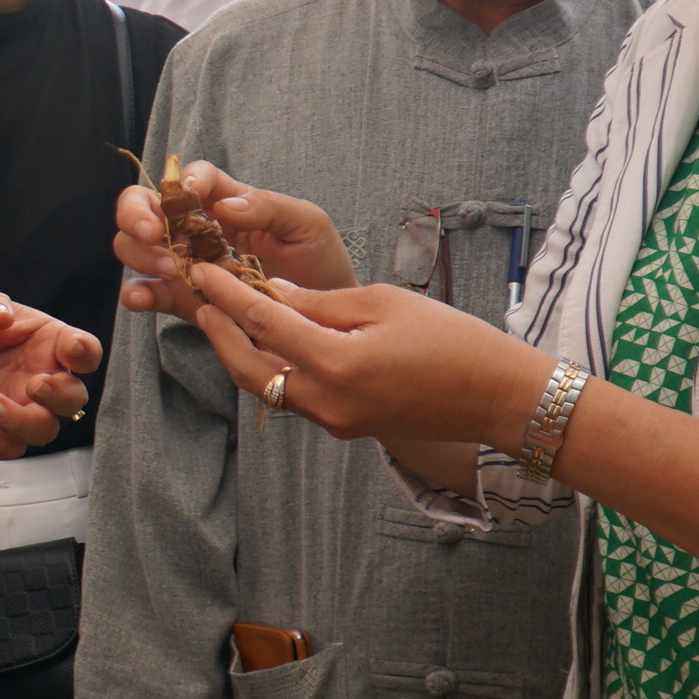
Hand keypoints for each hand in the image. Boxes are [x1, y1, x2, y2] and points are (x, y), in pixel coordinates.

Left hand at [0, 288, 101, 456]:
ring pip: (45, 430)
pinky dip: (0, 441)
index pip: (85, 351)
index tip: (71, 347)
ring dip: (24, 423)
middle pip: (73, 398)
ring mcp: (24, 406)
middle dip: (60, 396)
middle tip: (34, 384)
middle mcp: (45, 377)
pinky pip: (11, 447)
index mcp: (50, 342)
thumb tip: (0, 314)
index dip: (85, 352)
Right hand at [114, 162, 357, 322]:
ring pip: (136, 246)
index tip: (189, 195)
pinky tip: (141, 298)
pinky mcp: (184, 299)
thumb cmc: (321, 264)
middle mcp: (199, 229)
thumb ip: (269, 207)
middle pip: (146, 206)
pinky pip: (149, 293)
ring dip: (142, 254)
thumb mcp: (308, 226)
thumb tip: (223, 206)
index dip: (183, 181)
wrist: (326, 321)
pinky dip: (136, 293)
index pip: (192, 177)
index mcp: (229, 201)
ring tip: (173, 271)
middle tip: (155, 234)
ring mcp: (187, 264)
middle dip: (136, 214)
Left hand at [180, 264, 545, 445]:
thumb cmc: (452, 339)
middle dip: (219, 331)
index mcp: (336, 364)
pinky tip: (267, 341)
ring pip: (267, 387)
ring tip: (223, 316)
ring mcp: (334, 420)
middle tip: (201, 297)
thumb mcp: (383, 304)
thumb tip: (272, 293)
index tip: (203, 271)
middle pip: (248, 367)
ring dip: (240, 352)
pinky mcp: (345, 427)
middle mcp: (327, 401)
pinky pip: (293, 397)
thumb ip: (320, 303)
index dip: (228, 294)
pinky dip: (272, 368)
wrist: (496, 396)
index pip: (263, 323)